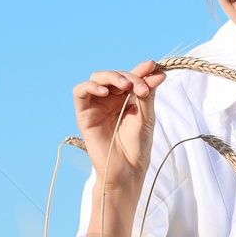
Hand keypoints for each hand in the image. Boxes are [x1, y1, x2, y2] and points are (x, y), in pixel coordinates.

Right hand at [72, 60, 167, 189]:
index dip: (141, 70)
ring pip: (97, 78)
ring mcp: (97, 105)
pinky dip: (91, 86)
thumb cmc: (137, 146)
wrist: (127, 169)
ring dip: (112, 76)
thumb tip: (155, 72)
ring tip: (126, 86)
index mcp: (126, 98)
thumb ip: (146, 93)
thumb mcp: (146, 115)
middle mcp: (110, 99)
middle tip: (142, 88)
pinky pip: (80, 92)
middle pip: (115, 75)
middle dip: (130, 76)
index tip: (153, 67)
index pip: (131, 77)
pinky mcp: (84, 114)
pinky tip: (105, 92)